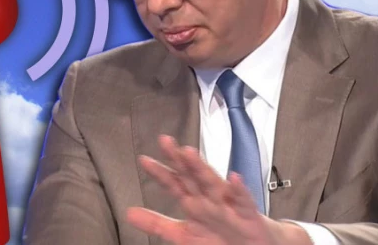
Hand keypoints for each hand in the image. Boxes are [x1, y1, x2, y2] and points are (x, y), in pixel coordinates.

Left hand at [126, 135, 310, 244]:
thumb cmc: (221, 238)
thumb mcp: (184, 234)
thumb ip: (157, 223)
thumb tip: (128, 213)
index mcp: (193, 203)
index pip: (173, 184)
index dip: (159, 173)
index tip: (144, 160)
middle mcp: (208, 199)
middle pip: (191, 176)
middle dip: (179, 159)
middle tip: (165, 142)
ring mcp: (228, 205)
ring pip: (212, 183)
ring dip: (201, 168)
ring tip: (189, 152)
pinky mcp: (248, 215)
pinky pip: (243, 201)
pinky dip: (239, 190)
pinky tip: (233, 178)